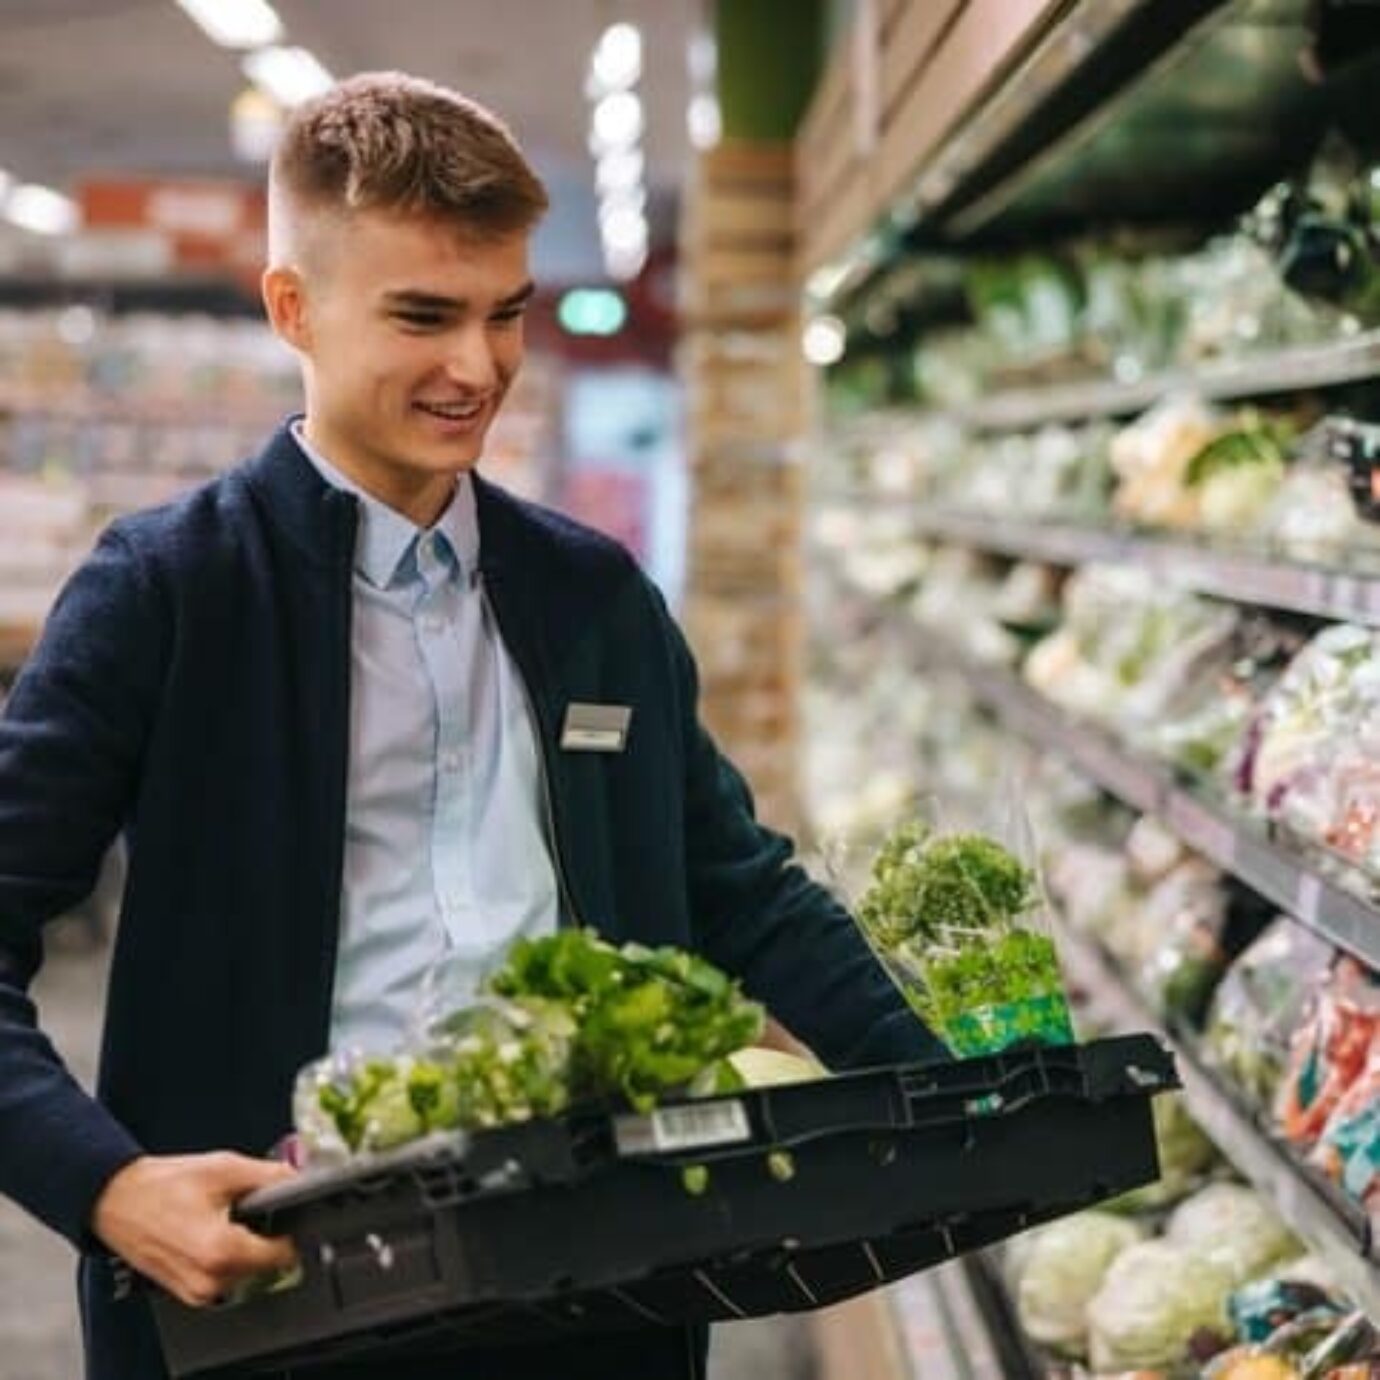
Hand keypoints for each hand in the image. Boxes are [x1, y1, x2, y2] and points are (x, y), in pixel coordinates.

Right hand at [92, 1152, 297, 1307]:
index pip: (284, 1255)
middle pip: (266, 1263)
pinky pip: (224, 1278)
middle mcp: (209, 1281)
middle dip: (264, 1235)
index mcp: (220, 1252)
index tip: (285, 1212)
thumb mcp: (225, 1168)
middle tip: (246, 1209)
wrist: (117, 1200)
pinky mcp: (186, 1293)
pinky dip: (224, 1257)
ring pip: (246, 1272)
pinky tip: (210, 1232)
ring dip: (244, 1247)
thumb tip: (302, 1180)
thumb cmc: (162, 1185)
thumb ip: (272, 1176)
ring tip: (223, 1219)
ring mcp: (196, 1292)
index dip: (290, 1229)